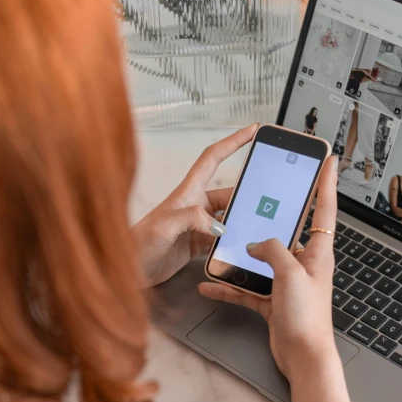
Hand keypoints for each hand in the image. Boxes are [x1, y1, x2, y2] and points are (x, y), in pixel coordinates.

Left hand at [134, 125, 256, 286]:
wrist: (129, 271)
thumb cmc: (138, 244)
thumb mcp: (163, 226)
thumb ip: (190, 218)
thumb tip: (218, 225)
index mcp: (187, 193)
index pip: (212, 159)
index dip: (232, 143)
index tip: (251, 130)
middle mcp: (194, 206)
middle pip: (229, 193)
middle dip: (249, 192)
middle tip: (272, 194)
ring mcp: (197, 226)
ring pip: (229, 217)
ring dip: (243, 220)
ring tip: (263, 225)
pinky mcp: (197, 245)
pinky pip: (223, 239)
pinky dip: (234, 242)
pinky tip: (244, 246)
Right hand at [198, 156, 338, 382]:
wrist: (303, 357)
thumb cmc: (307, 317)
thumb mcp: (291, 273)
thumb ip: (272, 250)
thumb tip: (256, 244)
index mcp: (317, 252)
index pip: (324, 209)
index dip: (326, 183)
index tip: (328, 161)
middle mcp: (304, 264)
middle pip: (286, 232)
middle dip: (271, 215)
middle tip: (258, 196)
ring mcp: (287, 282)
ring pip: (262, 260)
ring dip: (242, 255)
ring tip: (222, 243)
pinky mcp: (272, 301)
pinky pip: (247, 287)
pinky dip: (230, 285)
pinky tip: (210, 284)